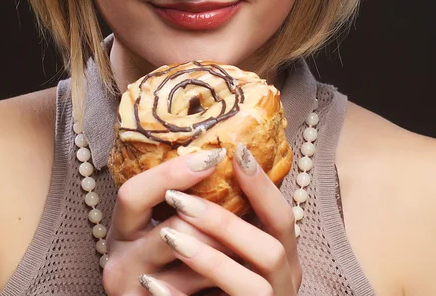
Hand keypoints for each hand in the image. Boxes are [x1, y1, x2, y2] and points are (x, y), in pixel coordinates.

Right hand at [102, 148, 232, 294]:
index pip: (132, 193)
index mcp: (123, 232)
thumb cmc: (176, 273)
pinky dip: (222, 277)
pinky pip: (195, 290)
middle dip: (215, 217)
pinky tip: (240, 269)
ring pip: (193, 258)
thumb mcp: (170, 234)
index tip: (213, 157)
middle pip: (172, 226)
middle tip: (245, 207)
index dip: (170, 174)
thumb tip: (230, 157)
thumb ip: (185, 204)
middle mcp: (119, 262)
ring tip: (248, 237)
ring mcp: (133, 291)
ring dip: (227, 245)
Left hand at [141, 143, 301, 295]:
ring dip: (209, 259)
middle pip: (271, 250)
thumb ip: (230, 221)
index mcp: (283, 258)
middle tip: (178, 199)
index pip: (283, 219)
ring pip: (252, 286)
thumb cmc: (218, 283)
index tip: (237, 152)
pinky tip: (152, 283)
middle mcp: (283, 285)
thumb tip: (202, 164)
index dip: (263, 187)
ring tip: (168, 237)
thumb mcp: (233, 250)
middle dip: (224, 222)